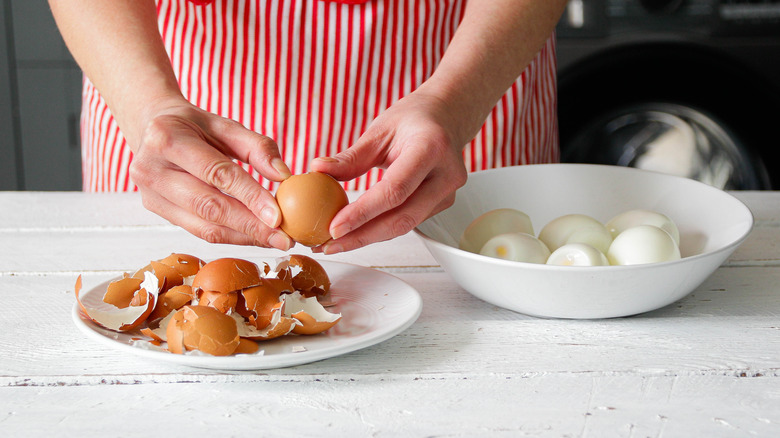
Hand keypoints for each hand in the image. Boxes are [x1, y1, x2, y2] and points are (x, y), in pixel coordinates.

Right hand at [128, 101, 293, 248]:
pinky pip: (198, 230)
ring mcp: (149, 193)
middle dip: (250, 226)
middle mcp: (152, 168)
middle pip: (209, 206)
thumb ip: (256, 146)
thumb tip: (283, 175)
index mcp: (167, 138)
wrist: (150, 127)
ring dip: (243, 237)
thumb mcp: (224, 124)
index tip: (278, 216)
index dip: (249, 196)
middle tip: (283, 238)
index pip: (217, 173)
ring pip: (203, 226)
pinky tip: (253, 237)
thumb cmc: (192, 125)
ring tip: (274, 240)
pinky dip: (229, 236)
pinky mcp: (155, 210)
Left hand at [310, 90, 468, 253]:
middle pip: (402, 217)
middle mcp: (446, 174)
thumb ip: (352, 156)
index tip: (334, 227)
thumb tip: (317, 170)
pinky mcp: (442, 204)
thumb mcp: (380, 129)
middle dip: (362, 236)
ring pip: (405, 225)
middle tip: (329, 244)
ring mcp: (448, 193)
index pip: (395, 190)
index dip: (363, 213)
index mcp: (431, 148)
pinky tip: (356, 232)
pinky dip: (380, 229)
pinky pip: (408, 221)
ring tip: (335, 243)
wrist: (447, 116)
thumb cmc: (413, 119)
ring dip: (368, 237)